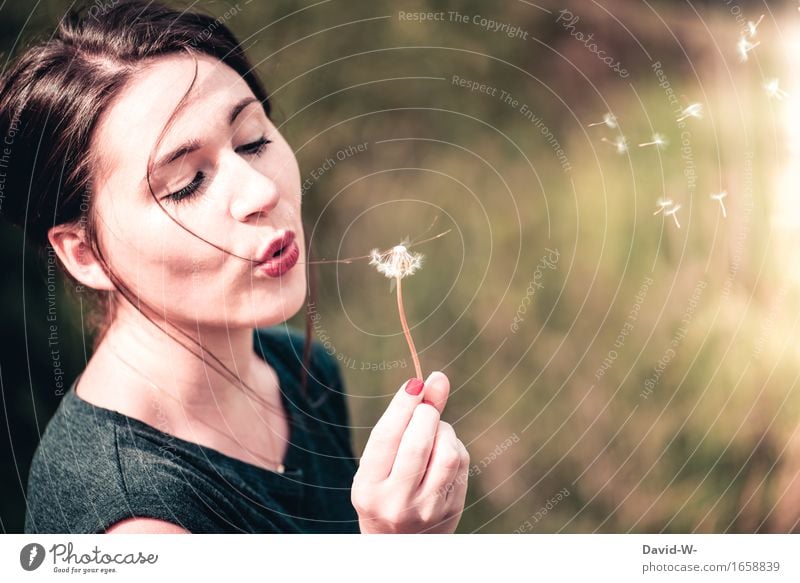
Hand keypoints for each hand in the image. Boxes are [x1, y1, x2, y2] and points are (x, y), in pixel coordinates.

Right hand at [351, 371, 469, 533]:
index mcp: (368, 488)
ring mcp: (428, 509)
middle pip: (420, 443)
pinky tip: (441, 451)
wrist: (397, 543)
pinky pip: (461, 462)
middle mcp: (396, 502)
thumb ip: (402, 421)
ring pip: (448, 452)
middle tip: (425, 407)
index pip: (387, 437)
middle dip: (427, 413)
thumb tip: (436, 379)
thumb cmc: (383, 489)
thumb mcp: (379, 461)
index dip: (403, 404)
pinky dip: (453, 445)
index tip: (416, 382)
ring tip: (432, 432)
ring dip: (443, 430)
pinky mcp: (453, 508)